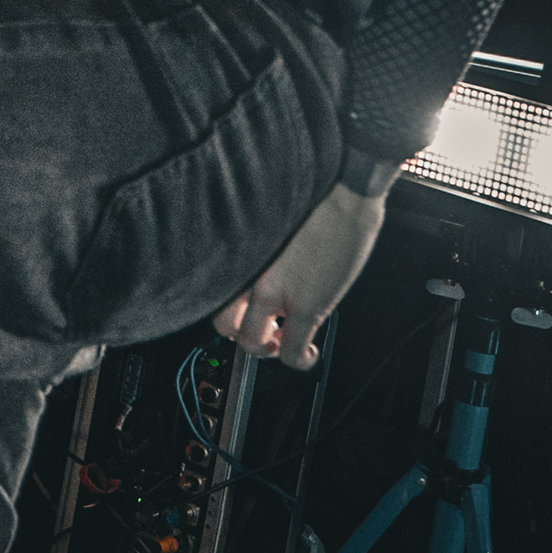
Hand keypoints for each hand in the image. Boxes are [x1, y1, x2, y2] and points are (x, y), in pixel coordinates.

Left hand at [215, 183, 386, 370]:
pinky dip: (299, 360)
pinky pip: (293, 351)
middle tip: (262, 330)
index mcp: (237, 254)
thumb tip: (266, 268)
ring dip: (267, 349)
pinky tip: (309, 353)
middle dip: (241, 333)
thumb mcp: (269, 222)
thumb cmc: (310, 197)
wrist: (341, 193)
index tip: (240, 311)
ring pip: (251, 344)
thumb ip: (259, 250)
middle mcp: (248, 277)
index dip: (226, 308)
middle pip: (222, 325)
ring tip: (283, 342)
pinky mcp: (306, 307)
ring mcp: (275, 295)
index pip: (210, 292)